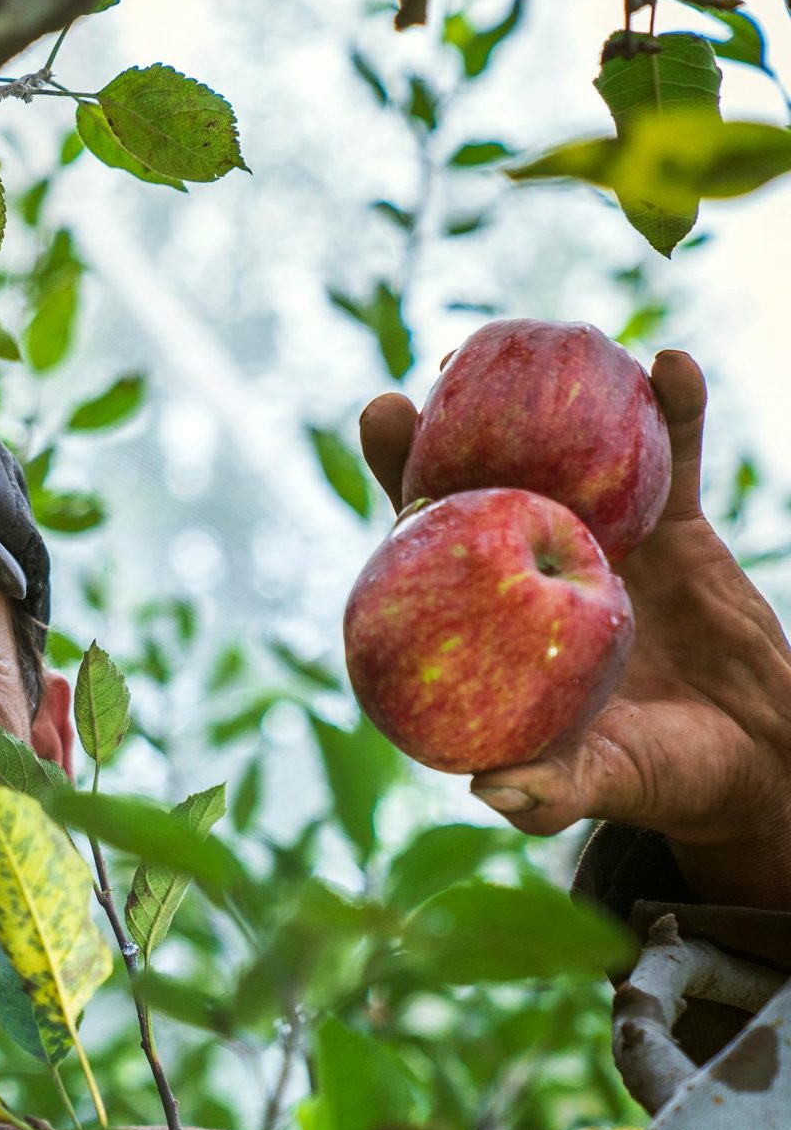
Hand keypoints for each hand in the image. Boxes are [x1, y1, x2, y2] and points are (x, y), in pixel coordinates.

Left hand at [360, 350, 790, 909]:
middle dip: (452, 421)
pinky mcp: (678, 527)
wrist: (754, 760)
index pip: (428, 544)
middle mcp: (532, 567)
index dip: (400, 484)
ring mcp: (602, 538)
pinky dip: (676, 412)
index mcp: (490, 621)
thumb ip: (552, 791)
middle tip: (437, 369)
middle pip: (483, 478)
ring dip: (563, 397)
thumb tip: (491, 791)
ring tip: (552, 338)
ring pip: (574, 454)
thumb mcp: (603, 785)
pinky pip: (676, 460)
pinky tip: (671, 365)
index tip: (378, 421)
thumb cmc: (657, 779)